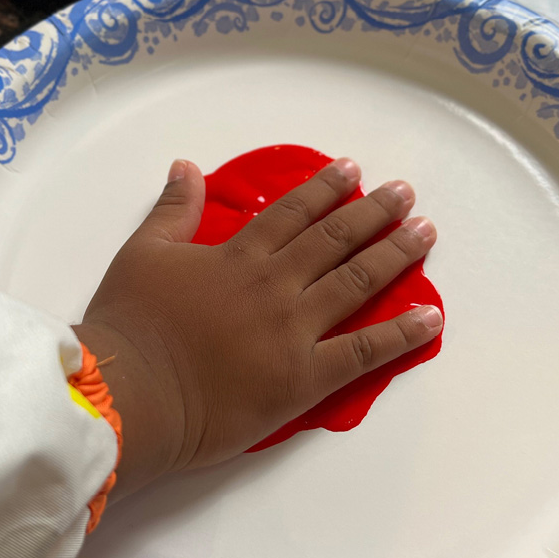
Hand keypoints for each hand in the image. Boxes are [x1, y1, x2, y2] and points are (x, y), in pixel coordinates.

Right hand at [73, 157, 439, 497]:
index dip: (324, 188)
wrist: (129, 391)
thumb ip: (173, 209)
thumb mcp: (142, 252)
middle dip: (374, 212)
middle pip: (334, 240)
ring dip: (394, 255)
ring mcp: (293, 330)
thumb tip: (187, 166)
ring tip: (426, 233)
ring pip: (355, 282)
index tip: (352, 169)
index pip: (292, 213)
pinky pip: (362, 352)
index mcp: (238, 256)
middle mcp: (274, 285)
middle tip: (404, 192)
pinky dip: (400, 335)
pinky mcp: (303, 378)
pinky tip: (429, 319)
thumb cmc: (131, 324)